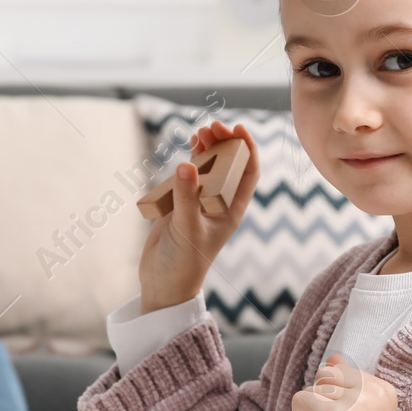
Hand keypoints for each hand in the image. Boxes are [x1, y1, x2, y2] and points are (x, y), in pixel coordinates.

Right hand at [138, 121, 259, 312]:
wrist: (163, 284)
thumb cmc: (182, 262)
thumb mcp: (186, 228)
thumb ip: (186, 196)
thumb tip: (188, 163)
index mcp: (231, 211)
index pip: (248, 174)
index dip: (248, 149)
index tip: (238, 129)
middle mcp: (218, 204)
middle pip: (229, 165)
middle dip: (225, 143)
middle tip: (214, 126)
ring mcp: (199, 203)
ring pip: (209, 167)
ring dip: (208, 148)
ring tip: (202, 131)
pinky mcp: (181, 204)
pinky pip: (190, 176)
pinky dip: (191, 158)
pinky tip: (191, 143)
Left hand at [290, 355, 399, 410]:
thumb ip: (349, 386)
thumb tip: (333, 358)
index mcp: (384, 390)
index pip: (344, 372)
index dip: (339, 402)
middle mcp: (371, 389)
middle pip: (327, 376)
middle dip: (325, 405)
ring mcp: (351, 399)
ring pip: (313, 389)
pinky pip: (299, 401)